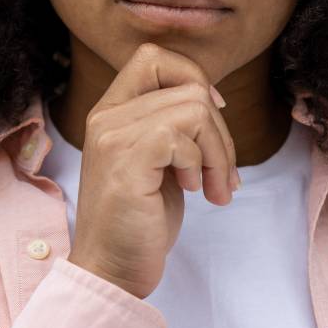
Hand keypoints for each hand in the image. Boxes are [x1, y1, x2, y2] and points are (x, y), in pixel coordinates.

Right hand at [65, 43, 238, 298]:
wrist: (112, 271)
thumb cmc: (139, 222)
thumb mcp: (159, 162)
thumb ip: (172, 126)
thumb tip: (212, 97)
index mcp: (111, 112)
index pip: (154, 56)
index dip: (193, 79)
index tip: (210, 121)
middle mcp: (106, 116)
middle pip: (188, 84)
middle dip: (221, 130)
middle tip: (221, 174)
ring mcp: (113, 137)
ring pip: (195, 107)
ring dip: (218, 152)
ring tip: (214, 188)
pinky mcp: (127, 161)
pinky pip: (183, 136)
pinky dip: (201, 165)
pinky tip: (193, 193)